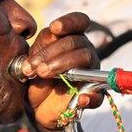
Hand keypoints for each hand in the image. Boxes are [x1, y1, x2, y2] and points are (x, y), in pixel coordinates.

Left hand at [24, 12, 101, 128]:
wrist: (37, 109)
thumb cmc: (36, 79)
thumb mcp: (33, 60)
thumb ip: (41, 46)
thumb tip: (52, 33)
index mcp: (71, 40)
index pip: (79, 22)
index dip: (69, 21)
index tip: (54, 28)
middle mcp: (85, 52)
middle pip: (77, 41)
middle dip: (52, 51)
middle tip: (35, 66)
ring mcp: (91, 73)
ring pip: (85, 58)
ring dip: (62, 64)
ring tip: (43, 74)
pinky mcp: (93, 95)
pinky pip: (98, 95)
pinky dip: (91, 96)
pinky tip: (81, 99)